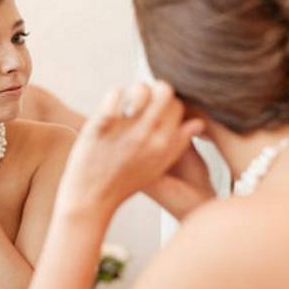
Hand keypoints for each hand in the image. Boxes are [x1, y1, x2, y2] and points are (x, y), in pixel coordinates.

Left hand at [56, 80, 204, 218]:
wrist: (91, 199)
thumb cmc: (124, 185)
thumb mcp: (159, 167)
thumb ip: (178, 144)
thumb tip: (197, 122)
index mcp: (163, 144)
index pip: (178, 106)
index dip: (169, 102)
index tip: (157, 107)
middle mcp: (147, 135)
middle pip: (164, 91)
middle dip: (156, 89)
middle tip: (145, 99)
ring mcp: (123, 130)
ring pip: (141, 88)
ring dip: (135, 90)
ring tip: (129, 103)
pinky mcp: (100, 126)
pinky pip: (114, 95)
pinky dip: (114, 95)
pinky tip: (112, 106)